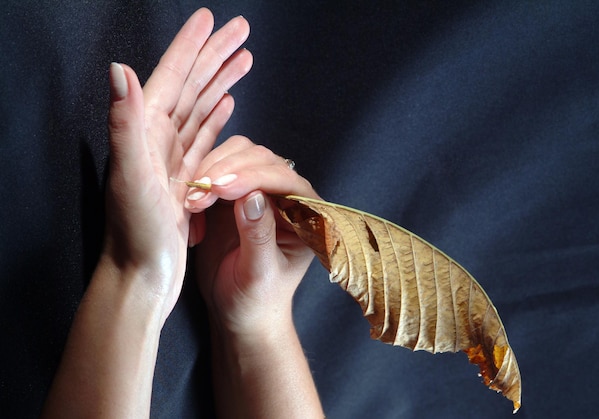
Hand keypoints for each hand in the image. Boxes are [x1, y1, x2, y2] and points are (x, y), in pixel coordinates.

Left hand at [104, 9, 251, 321]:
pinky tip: (227, 105)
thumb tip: (122, 69)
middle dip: (214, 55)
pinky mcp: (184, 178)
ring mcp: (170, 159)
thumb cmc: (135, 236)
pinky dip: (215, 117)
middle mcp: (156, 141)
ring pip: (200, 108)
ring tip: (241, 59)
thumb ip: (125, 123)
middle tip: (239, 30)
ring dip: (220, 81)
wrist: (141, 277)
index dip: (191, 46)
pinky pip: (203, 138)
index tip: (211, 19)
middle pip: (190, 86)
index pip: (171, 77)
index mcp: (145, 134)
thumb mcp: (131, 179)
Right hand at [185, 136, 319, 333]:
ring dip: (210, 172)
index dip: (252, 176)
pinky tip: (190, 207)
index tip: (220, 188)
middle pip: (259, 158)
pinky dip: (199, 180)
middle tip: (199, 195)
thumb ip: (258, 235)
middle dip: (227, 171)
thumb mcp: (258, 273)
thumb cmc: (257, 300)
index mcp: (305, 213)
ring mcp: (257, 190)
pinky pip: (215, 168)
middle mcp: (284, 195)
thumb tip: (253, 196)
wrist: (238, 313)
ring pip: (237, 155)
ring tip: (192, 203)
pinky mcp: (231, 194)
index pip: (283, 179)